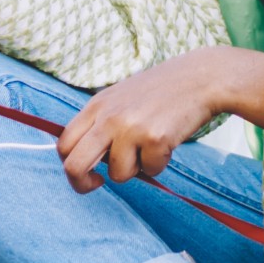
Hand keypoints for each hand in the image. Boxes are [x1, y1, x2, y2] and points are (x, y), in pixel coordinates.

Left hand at [55, 51, 223, 192]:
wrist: (199, 78)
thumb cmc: (160, 91)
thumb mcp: (119, 99)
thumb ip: (100, 123)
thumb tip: (86, 159)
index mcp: (96, 106)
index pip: (64, 143)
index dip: (69, 165)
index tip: (85, 172)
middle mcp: (108, 117)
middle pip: (75, 165)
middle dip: (82, 184)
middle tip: (97, 184)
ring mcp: (130, 128)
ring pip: (118, 174)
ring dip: (135, 168)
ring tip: (149, 145)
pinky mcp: (155, 139)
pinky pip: (150, 171)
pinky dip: (159, 163)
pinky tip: (167, 142)